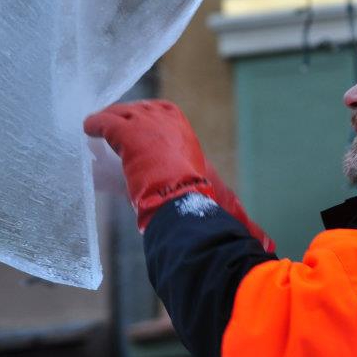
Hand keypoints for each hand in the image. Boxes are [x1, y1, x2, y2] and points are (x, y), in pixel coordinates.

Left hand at [83, 100, 273, 250]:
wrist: (186, 204)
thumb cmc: (206, 204)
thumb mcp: (221, 202)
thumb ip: (235, 215)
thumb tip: (269, 243)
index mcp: (183, 130)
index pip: (157, 116)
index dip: (142, 123)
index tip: (131, 134)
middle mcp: (165, 121)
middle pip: (136, 112)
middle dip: (122, 119)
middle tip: (106, 130)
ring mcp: (145, 124)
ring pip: (119, 116)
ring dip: (106, 122)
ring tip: (92, 128)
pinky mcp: (128, 134)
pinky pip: (106, 123)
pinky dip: (95, 124)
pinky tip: (87, 128)